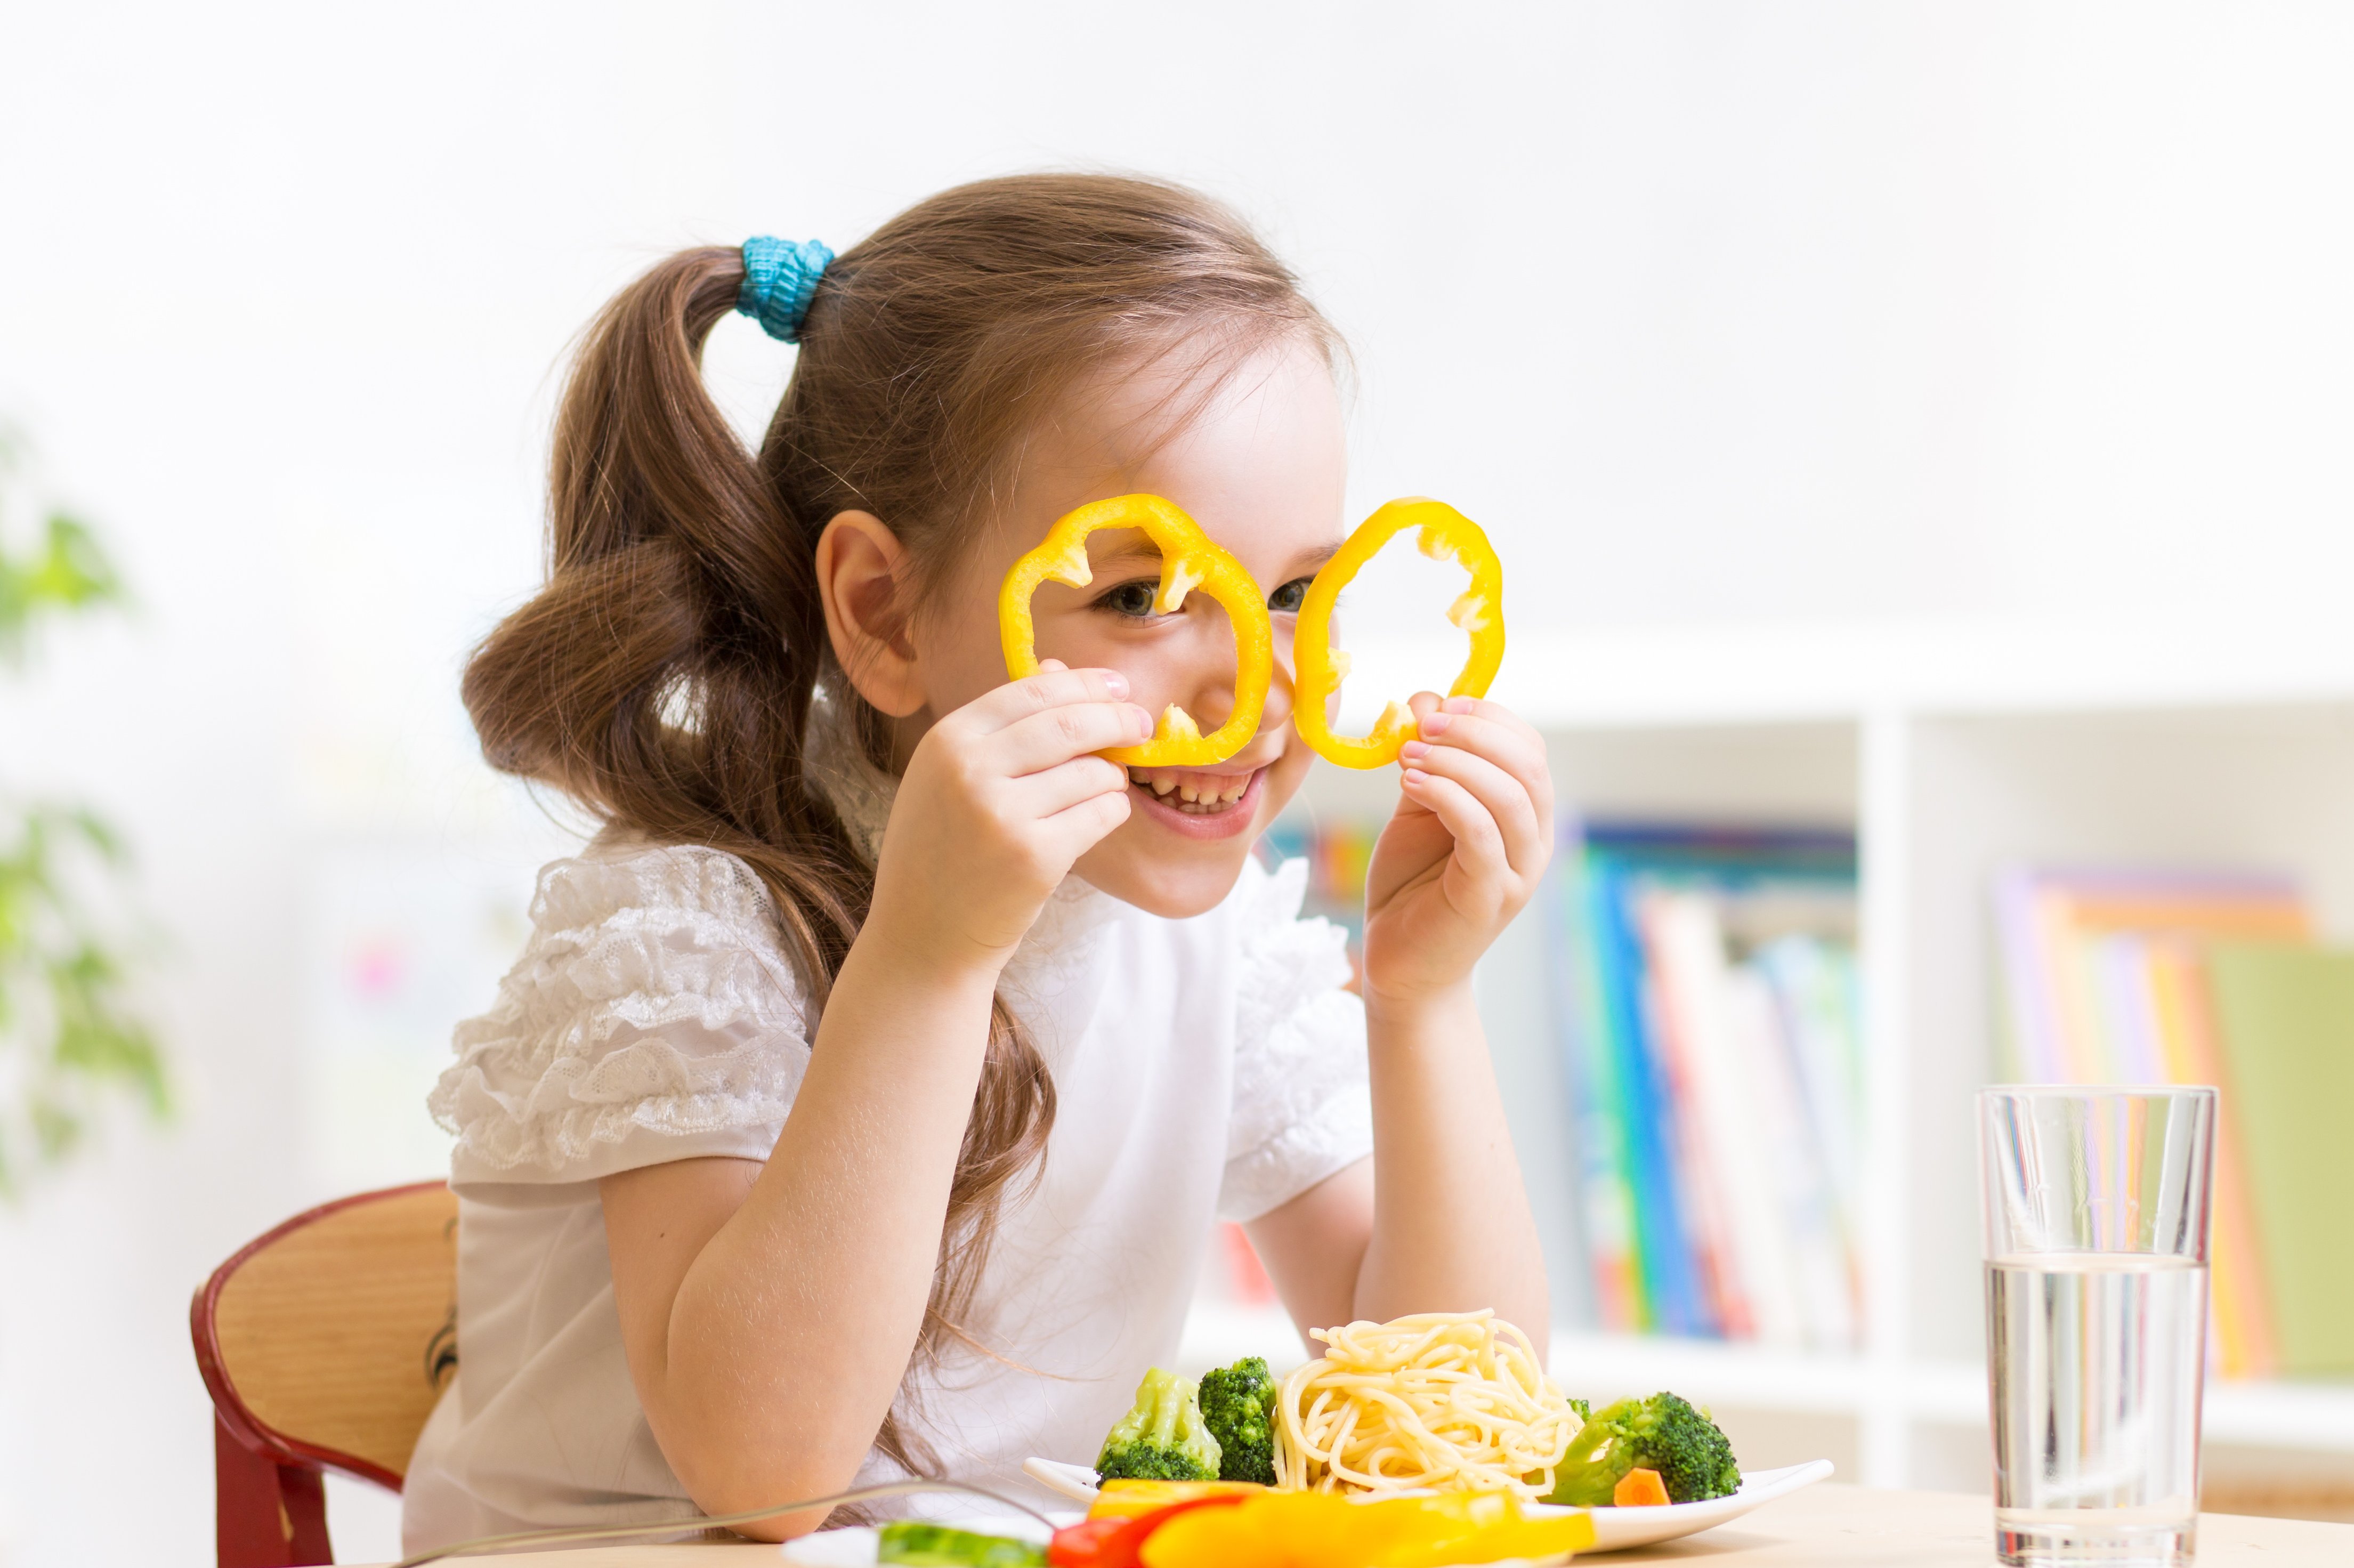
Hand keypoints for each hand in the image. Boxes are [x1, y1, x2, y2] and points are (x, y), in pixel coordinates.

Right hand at [866, 660, 1150, 968]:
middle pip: (1071, 722)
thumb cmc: (943, 851)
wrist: (923, 936)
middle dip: (1118, 717)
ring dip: (1110, 778)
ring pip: (1093, 771)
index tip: (1118, 686)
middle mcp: (970, 770)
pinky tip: (1094, 822)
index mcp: (947, 740)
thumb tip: (1062, 667)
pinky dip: (1110, 812)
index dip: (1086, 683)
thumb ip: (1003, 725)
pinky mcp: (1035, 857)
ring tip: (1098, 794)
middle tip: (1142, 723)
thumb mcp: (951, 777)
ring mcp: (1002, 814)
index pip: (1033, 689)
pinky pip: (1102, 814)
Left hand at [1359, 694, 1554, 1006]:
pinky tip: (1410, 784)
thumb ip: (1427, 759)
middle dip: (1474, 733)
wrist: (1401, 963)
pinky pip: (1480, 832)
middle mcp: (1534, 841)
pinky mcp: (1489, 897)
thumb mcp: (1418, 808)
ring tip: (1408, 757)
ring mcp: (1517, 872)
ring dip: (1456, 763)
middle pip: (1528, 765)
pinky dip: (1446, 796)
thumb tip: (1424, 699)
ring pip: (1509, 796)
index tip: (1439, 705)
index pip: (1529, 748)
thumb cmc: (1412, 884)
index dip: (1488, 717)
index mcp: (1524, 814)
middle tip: (1422, 727)